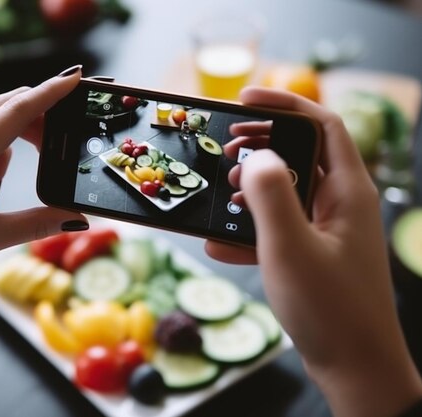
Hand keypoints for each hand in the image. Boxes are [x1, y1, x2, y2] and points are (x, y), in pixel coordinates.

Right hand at [205, 87, 421, 416]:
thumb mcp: (290, 247)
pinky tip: (218, 245)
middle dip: (259, 149)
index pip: (322, 125)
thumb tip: (255, 158)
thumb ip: (270, 196)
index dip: (284, 105)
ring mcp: (327, 231)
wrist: (353, 369)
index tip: (244, 99)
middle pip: (300, 156)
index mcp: (347, 192)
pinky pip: (278, 230)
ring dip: (250, 192)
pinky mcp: (313, 255)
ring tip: (219, 196)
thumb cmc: (329, 308)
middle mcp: (340, 205)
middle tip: (224, 148)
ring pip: (285, 194)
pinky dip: (249, 232)